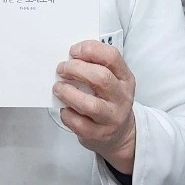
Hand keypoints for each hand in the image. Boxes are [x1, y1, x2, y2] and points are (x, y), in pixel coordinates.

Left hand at [55, 40, 137, 173]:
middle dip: (76, 70)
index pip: (112, 57)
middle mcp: (122, 97)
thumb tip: (69, 57)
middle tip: (62, 69)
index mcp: (125, 79)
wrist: (120, 134)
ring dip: (68, 93)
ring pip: (91, 105)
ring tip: (58, 88)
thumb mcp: (112, 80)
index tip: (73, 51)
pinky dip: (67, 114)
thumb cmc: (109, 101)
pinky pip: (79, 124)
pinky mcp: (98, 134)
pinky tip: (65, 109)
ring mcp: (112, 117)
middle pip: (101, 78)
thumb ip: (96, 66)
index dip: (90, 50)